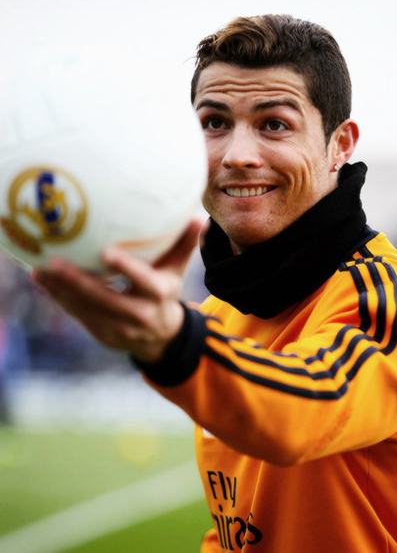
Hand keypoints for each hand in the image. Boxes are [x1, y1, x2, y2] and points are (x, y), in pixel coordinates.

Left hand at [31, 218, 203, 362]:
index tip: (106, 252)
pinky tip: (43, 281)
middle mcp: (140, 315)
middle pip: (107, 300)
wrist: (160, 337)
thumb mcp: (176, 271)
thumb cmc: (165, 293)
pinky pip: (78, 315)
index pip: (143, 281)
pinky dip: (60, 299)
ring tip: (41, 269)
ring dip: (62, 291)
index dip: (126, 268)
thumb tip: (197, 217)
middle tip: (55, 263)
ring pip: (87, 309)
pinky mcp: (103, 335)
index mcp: (159, 295)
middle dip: (80, 283)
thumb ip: (184, 244)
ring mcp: (120, 329)